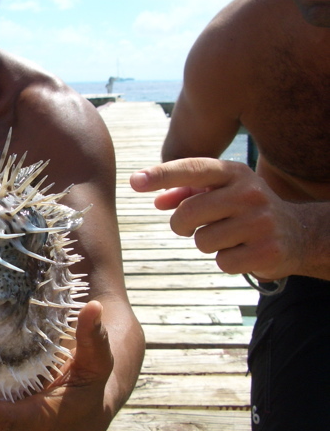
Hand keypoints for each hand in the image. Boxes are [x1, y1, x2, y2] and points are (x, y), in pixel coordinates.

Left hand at [130, 157, 305, 279]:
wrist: (296, 233)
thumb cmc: (244, 209)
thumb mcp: (220, 192)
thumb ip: (186, 193)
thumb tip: (158, 201)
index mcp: (234, 172)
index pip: (192, 169)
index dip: (161, 175)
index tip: (134, 181)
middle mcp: (249, 192)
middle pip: (188, 212)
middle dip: (181, 225)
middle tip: (192, 227)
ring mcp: (260, 221)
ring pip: (202, 241)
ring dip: (207, 244)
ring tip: (229, 237)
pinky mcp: (266, 250)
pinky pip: (222, 261)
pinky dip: (226, 260)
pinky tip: (243, 251)